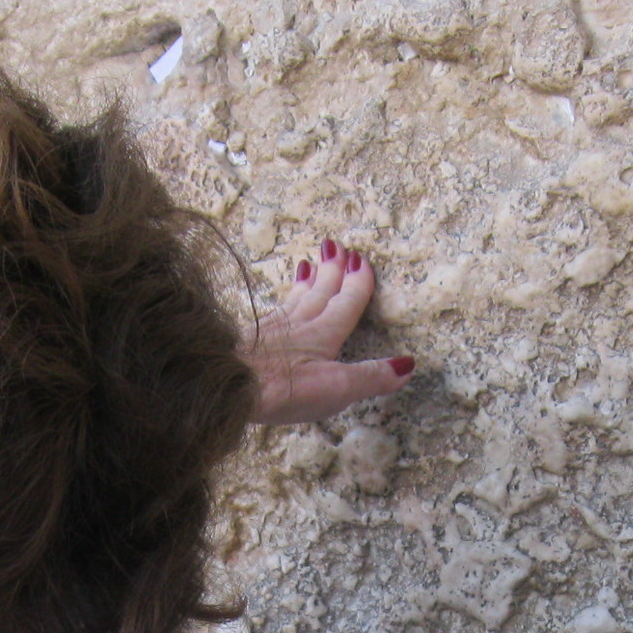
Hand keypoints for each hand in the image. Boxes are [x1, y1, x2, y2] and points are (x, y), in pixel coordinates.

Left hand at [246, 237, 414, 424]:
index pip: (347, 302)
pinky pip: (273, 310)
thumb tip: (407, 365)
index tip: (362, 260)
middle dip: (332, 270)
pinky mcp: (249, 338)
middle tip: (336, 246)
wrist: (225, 384)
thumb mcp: (337, 387)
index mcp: (325, 333)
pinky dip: (281, 300)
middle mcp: (300, 324)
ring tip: (309, 262)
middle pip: (320, 291)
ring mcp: (272, 328)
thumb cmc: (283, 387)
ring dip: (307, 280)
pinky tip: (277, 303)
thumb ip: (371, 376)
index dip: (358, 283)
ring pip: (296, 298)